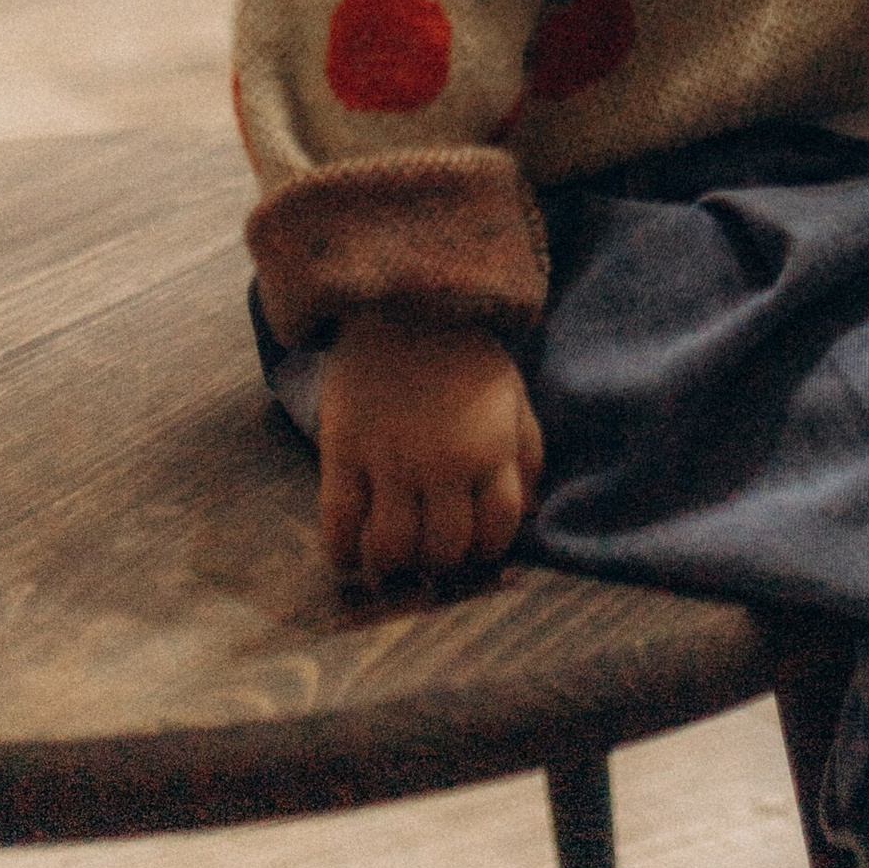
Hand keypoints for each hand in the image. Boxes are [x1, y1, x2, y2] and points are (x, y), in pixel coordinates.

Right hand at [316, 310, 543, 584]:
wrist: (402, 300)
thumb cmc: (464, 353)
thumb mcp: (512, 394)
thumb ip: (526, 453)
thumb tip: (529, 513)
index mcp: (489, 449)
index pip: (496, 530)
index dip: (486, 551)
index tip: (473, 552)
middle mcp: (441, 462)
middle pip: (443, 549)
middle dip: (440, 565)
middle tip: (429, 561)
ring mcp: (389, 458)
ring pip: (392, 547)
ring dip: (393, 566)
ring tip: (392, 563)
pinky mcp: (343, 449)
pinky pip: (339, 521)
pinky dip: (342, 553)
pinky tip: (349, 556)